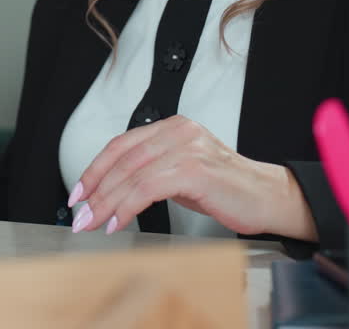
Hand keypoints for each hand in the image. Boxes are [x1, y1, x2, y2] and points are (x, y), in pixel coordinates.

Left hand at [67, 115, 317, 239]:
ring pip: (131, 174)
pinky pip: (147, 188)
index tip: (78, 192)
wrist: (270, 198)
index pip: (122, 144)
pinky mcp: (194, 169)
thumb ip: (152, 172)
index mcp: (173, 127)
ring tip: (93, 222)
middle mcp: (178, 131)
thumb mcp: (182, 173)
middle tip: (79, 214)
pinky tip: (118, 221)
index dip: (95, 168)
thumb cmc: (228, 189)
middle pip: (122, 159)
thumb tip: (112, 191)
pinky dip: (127, 207)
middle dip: (95, 190)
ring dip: (106, 202)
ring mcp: (187, 148)